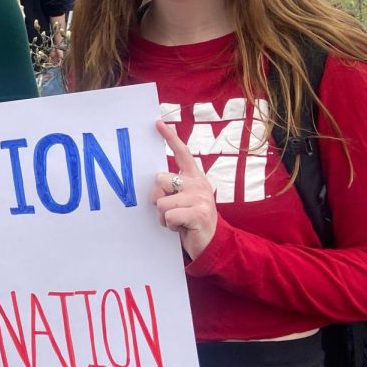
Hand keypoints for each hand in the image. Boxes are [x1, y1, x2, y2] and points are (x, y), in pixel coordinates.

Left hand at [151, 119, 217, 258]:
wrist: (211, 243)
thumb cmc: (190, 220)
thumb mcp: (182, 200)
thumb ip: (172, 188)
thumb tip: (154, 182)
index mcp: (194, 178)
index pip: (182, 153)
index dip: (170, 137)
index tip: (157, 123)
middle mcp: (198, 184)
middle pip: (160, 180)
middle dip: (156, 198)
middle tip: (168, 210)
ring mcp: (200, 198)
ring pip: (161, 202)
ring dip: (163, 216)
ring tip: (177, 221)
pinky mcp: (199, 214)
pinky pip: (168, 216)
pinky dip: (169, 226)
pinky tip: (181, 228)